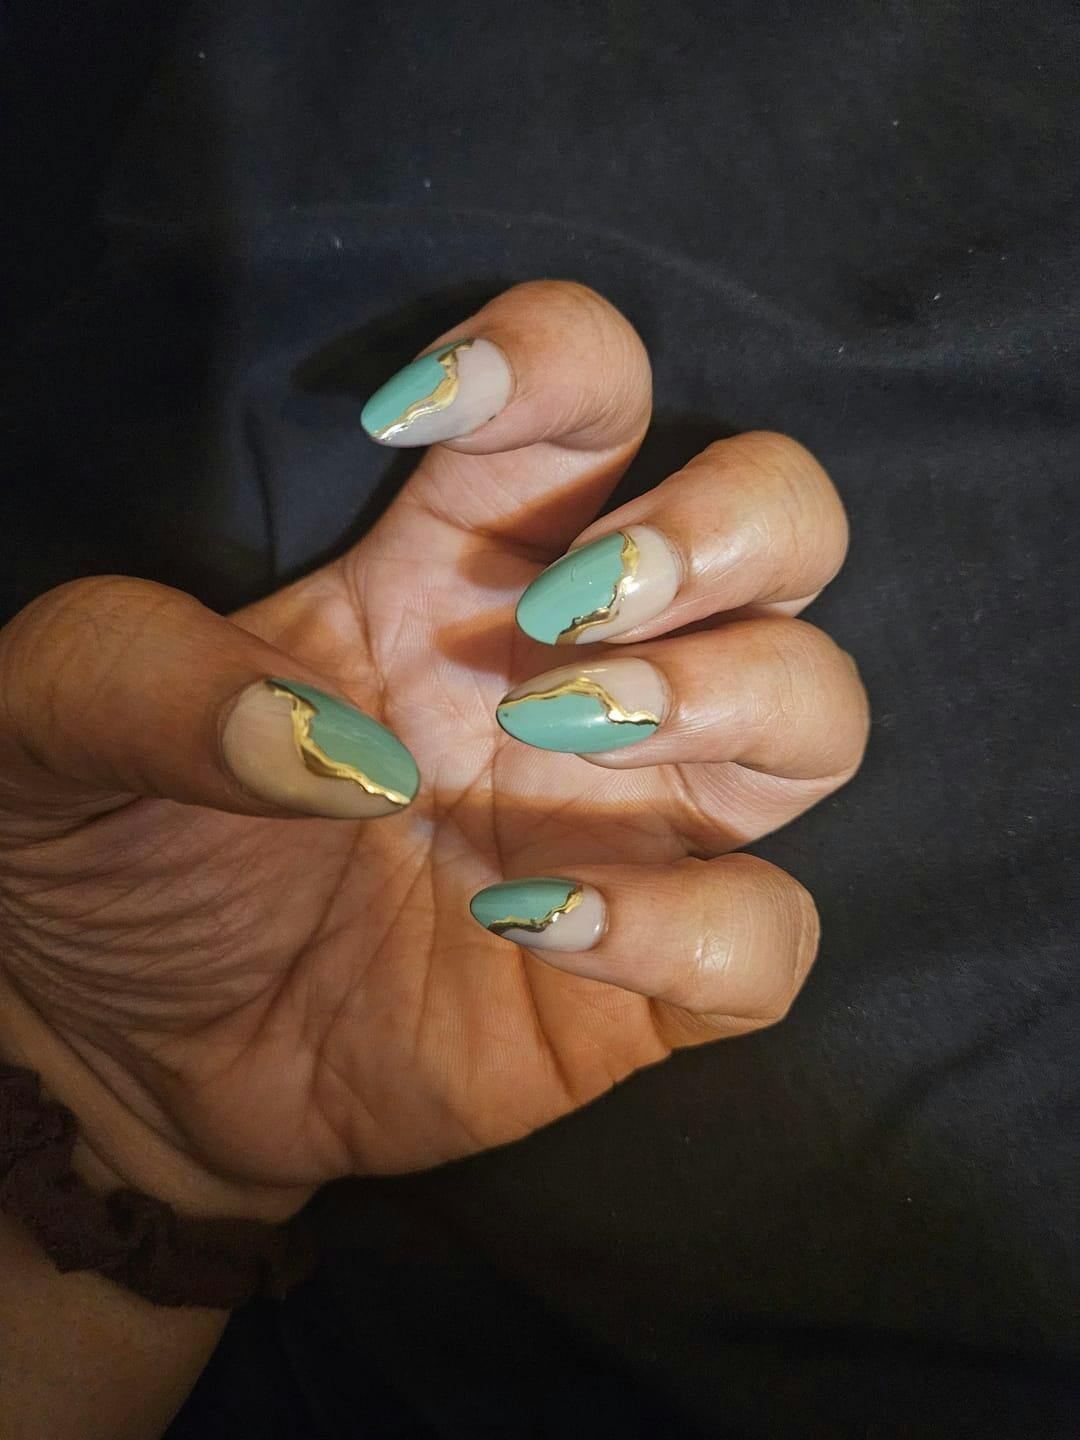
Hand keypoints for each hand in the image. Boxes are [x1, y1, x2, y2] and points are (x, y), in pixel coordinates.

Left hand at [0, 282, 866, 1214]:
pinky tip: (530, 923)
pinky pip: (767, 937)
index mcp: (459, 562)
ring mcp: (633, 823)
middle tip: (560, 604)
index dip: (556, 361)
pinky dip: (692, 925)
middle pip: (786, 524)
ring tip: (548, 733)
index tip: (413, 423)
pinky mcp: (645, 980)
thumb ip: (143, 678)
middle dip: (719, 527)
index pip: (597, 392)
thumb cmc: (109, 847)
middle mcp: (582, 668)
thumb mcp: (57, 721)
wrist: (127, 1046)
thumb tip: (333, 754)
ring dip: (728, 697)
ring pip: (819, 712)